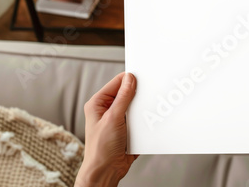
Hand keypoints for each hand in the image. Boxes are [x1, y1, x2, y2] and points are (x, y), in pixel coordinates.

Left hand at [75, 72, 138, 186]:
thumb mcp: (113, 118)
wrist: (107, 171)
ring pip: (136, 106)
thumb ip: (123, 98)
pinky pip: (140, 119)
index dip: (130, 79)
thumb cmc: (101, 148)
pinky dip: (145, 119)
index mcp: (98, 103)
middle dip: (138, 95)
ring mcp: (119, 119)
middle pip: (127, 93)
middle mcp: (108, 109)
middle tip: (150, 93)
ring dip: (142, 109)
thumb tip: (130, 79)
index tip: (144, 77)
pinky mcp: (128, 129)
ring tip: (148, 110)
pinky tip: (149, 121)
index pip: (117, 83)